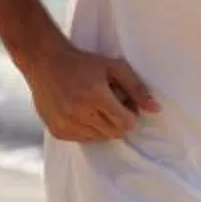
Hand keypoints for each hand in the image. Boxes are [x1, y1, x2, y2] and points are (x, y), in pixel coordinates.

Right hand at [18, 39, 159, 143]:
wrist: (44, 62)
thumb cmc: (83, 62)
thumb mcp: (113, 67)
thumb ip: (137, 88)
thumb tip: (156, 109)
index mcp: (96, 95)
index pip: (125, 123)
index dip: (129, 116)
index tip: (124, 105)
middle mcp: (80, 112)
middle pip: (114, 133)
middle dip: (118, 122)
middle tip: (110, 105)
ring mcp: (66, 123)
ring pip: (99, 138)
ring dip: (102, 126)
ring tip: (94, 107)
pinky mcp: (57, 131)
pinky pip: (82, 139)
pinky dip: (87, 130)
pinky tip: (80, 112)